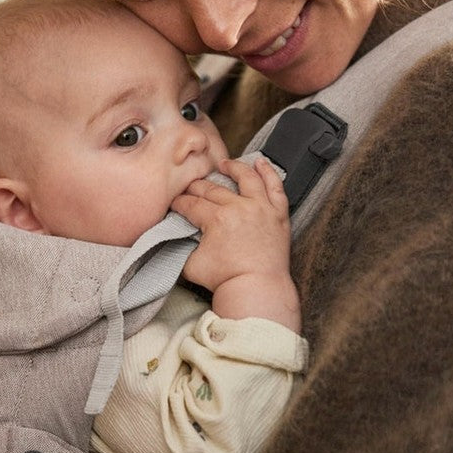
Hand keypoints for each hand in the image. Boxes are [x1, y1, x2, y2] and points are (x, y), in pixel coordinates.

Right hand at [171, 157, 299, 330]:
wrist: (257, 289)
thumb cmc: (227, 280)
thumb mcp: (191, 264)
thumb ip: (182, 247)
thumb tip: (176, 238)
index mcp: (216, 218)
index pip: (191, 204)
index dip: (179, 203)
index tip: (174, 204)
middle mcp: (239, 207)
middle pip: (213, 189)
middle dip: (197, 187)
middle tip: (190, 188)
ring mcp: (260, 208)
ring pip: (246, 178)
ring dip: (232, 168)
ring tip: (224, 164)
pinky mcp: (278, 215)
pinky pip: (275, 187)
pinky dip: (268, 172)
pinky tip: (261, 163)